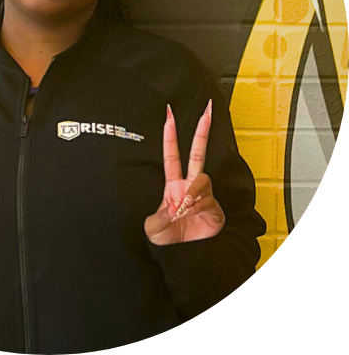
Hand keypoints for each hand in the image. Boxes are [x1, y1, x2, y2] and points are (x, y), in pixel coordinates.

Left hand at [144, 100, 224, 245]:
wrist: (185, 256)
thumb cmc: (168, 238)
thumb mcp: (153, 226)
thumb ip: (160, 214)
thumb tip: (176, 203)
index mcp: (172, 185)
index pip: (172, 155)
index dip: (169, 137)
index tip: (169, 116)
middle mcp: (189, 185)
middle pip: (197, 152)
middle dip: (202, 132)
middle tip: (207, 111)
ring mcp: (202, 194)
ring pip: (201, 180)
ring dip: (190, 193)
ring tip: (181, 209)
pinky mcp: (214, 206)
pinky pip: (207, 198)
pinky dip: (197, 206)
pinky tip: (190, 214)